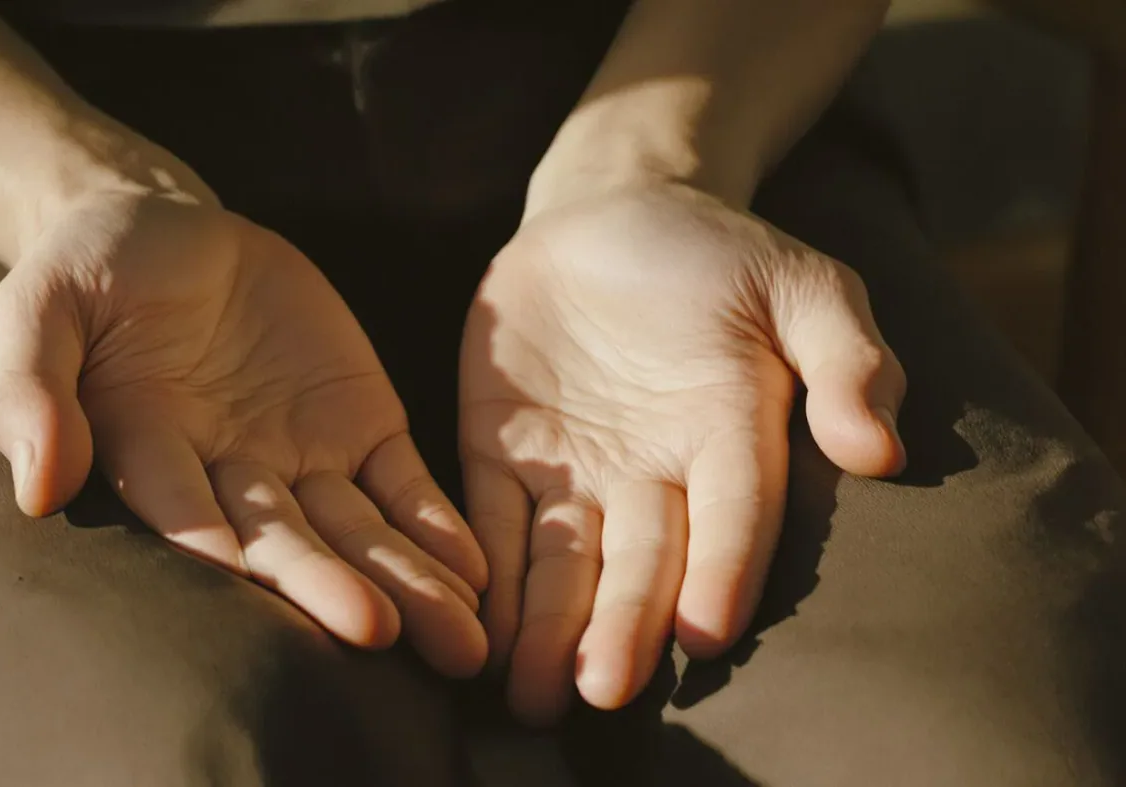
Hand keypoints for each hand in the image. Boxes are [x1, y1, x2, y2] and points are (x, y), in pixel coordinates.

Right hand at [0, 194, 488, 675]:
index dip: (209, 536)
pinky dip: (437, 528)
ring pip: (357, 532)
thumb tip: (36, 485)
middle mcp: (229, 474)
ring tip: (458, 635)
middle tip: (374, 633)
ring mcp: (301, 457)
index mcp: (146, 452)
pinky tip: (475, 570)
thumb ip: (33, 385)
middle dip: (327, 586)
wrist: (169, 231)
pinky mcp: (360, 428)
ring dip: (405, 582)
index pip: (179, 505)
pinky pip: (403, 488)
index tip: (241, 572)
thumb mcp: (40, 304)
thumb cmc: (88, 271)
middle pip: (283, 540)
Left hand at [459, 182, 904, 722]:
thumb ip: (846, 357)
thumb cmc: (716, 254)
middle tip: (601, 690)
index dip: (722, 568)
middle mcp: (654, 474)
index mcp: (733, 437)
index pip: (734, 514)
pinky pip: (493, 520)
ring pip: (564, 562)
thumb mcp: (801, 284)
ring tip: (529, 694)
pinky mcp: (501, 453)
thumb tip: (877, 450)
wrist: (611, 212)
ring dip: (547, 626)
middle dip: (624, 625)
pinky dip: (486, 572)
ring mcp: (575, 470)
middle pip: (642, 560)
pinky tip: (475, 627)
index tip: (707, 632)